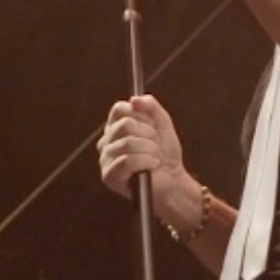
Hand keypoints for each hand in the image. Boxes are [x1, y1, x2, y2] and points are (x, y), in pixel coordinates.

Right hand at [97, 94, 194, 217]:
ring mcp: (105, 159)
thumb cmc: (165, 153)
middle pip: (125, 124)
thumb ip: (151, 106)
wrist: (173, 180)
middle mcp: (106, 141)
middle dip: (149, 134)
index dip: (140, 115)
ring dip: (150, 150)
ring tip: (155, 158)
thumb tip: (134, 99)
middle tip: (155, 145)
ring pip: (128, 143)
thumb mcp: (162, 124)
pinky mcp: (109, 176)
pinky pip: (127, 161)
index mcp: (116, 127)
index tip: (152, 125)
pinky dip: (145, 162)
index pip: (119, 109)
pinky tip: (151, 166)